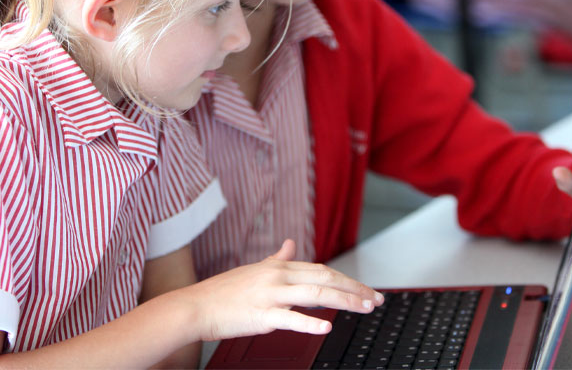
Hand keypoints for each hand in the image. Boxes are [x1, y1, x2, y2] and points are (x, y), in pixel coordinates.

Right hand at [187, 239, 383, 341]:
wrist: (195, 306)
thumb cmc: (223, 292)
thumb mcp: (254, 269)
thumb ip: (277, 258)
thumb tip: (291, 244)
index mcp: (279, 267)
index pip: (322, 270)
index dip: (347, 279)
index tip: (365, 290)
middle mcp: (277, 277)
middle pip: (325, 279)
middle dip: (354, 289)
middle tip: (375, 300)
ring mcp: (270, 295)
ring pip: (315, 295)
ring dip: (345, 301)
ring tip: (364, 309)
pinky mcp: (261, 315)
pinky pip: (290, 318)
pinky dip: (310, 323)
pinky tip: (327, 328)